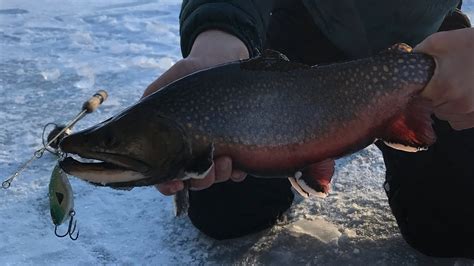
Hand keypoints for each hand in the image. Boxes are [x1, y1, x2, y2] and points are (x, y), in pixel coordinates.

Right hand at [142, 30, 249, 194]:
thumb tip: (129, 129)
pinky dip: (239, 171)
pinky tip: (240, 165)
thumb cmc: (184, 76)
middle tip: (206, 169)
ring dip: (220, 176)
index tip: (174, 185)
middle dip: (200, 181)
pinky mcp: (238, 147)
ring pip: (216, 177)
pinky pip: (239, 169)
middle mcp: (192, 153)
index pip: (165, 176)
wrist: (216, 60)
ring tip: (225, 160)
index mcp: (171, 146)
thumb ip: (145, 110)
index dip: (166, 186)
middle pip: (194, 182)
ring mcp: (215, 152)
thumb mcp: (159, 91)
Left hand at [414, 28, 473, 129]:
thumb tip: (406, 61)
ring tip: (454, 88)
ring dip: (445, 106)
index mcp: (443, 87)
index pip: (417, 99)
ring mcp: (471, 113)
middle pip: (430, 109)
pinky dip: (458, 113)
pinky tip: (463, 97)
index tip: (422, 84)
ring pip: (444, 117)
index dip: (418, 92)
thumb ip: (419, 52)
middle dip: (432, 98)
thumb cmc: (470, 44)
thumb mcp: (440, 41)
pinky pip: (459, 122)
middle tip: (441, 82)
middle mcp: (456, 105)